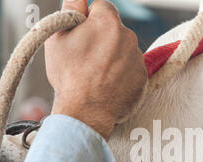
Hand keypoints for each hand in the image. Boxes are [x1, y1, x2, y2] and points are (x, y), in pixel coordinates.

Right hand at [45, 0, 147, 139]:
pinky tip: (108, 85)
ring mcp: (138, 59)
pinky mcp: (143, 78)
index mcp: (108, 21)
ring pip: (124, 51)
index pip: (102, 8)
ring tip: (97, 75)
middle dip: (103, 39)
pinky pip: (132, 70)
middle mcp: (129, 37)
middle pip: (115, 30)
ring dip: (114, 58)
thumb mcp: (58, 36)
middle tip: (87, 59)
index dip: (90, 20)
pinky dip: (122, 75)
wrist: (86, 111)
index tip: (83, 34)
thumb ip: (71, 9)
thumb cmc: (69, 75)